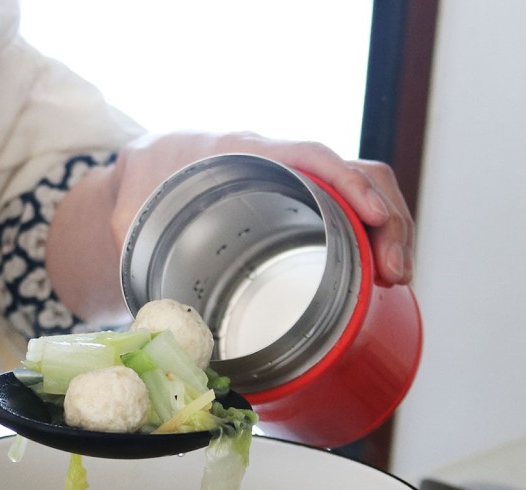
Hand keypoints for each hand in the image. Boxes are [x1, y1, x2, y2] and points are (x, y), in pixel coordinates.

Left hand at [47, 132, 415, 326]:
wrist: (142, 178)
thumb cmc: (141, 185)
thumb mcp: (129, 208)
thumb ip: (132, 242)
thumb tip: (144, 301)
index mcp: (241, 154)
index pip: (309, 155)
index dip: (349, 181)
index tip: (376, 216)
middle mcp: (278, 163)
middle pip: (354, 174)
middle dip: (388, 220)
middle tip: (396, 272)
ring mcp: (296, 187)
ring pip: (361, 195)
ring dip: (389, 234)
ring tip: (396, 280)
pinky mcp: (301, 211)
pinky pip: (349, 215)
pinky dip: (371, 243)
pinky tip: (380, 279)